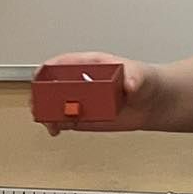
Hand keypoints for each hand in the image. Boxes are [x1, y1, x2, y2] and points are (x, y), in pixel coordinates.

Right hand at [35, 51, 164, 134]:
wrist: (153, 103)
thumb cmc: (145, 80)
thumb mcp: (140, 75)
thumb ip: (135, 78)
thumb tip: (129, 84)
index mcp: (89, 65)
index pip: (61, 63)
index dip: (46, 70)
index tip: (39, 78)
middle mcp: (81, 82)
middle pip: (52, 86)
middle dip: (41, 95)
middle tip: (40, 107)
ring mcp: (82, 100)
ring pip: (55, 105)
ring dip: (47, 113)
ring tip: (49, 123)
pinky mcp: (86, 117)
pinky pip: (66, 120)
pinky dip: (57, 124)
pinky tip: (56, 129)